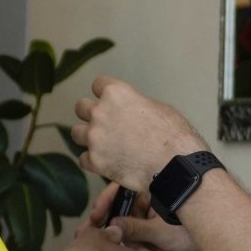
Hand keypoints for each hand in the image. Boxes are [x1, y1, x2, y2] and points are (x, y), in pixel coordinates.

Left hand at [72, 78, 205, 192]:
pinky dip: (93, 161)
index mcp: (116, 94)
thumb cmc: (173, 134)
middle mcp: (100, 112)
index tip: (110, 101)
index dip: (104, 93)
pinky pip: (83, 159)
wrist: (174, 165)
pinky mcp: (95, 161)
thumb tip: (130, 112)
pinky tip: (106, 162)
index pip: (97, 84)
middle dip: (91, 114)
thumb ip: (135, 105)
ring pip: (76, 133)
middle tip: (105, 124)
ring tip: (102, 145)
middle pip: (80, 107)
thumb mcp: (157, 108)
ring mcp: (95, 138)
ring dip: (87, 137)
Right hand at [88, 183, 201, 250]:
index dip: (106, 201)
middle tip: (103, 237)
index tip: (96, 214)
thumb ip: (133, 229)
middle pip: (124, 210)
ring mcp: (155, 215)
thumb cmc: (194, 231)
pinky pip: (141, 236)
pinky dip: (141, 246)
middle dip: (116, 227)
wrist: (216, 244)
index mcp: (153, 190)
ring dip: (130, 241)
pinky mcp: (158, 230)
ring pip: (131, 226)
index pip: (122, 190)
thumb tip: (112, 226)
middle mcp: (153, 200)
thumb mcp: (158, 231)